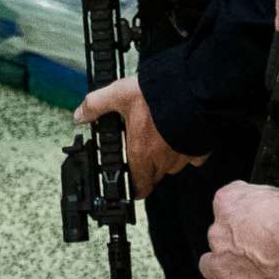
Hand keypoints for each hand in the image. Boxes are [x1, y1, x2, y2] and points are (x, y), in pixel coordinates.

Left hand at [74, 74, 203, 199]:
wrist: (189, 90)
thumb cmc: (155, 97)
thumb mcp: (119, 94)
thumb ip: (96, 105)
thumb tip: (80, 115)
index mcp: (140, 154)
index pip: (138, 187)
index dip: (134, 188)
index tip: (132, 185)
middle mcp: (161, 161)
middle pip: (154, 177)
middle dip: (149, 170)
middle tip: (144, 153)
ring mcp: (182, 157)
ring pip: (172, 167)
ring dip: (167, 159)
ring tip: (162, 140)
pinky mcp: (199, 149)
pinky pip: (194, 157)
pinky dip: (188, 151)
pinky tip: (182, 137)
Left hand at [199, 182, 278, 278]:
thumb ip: (274, 198)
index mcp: (231, 202)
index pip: (226, 202)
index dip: (243, 215)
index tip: (256, 222)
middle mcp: (220, 233)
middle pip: (218, 237)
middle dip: (236, 244)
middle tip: (260, 251)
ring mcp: (222, 266)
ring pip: (210, 267)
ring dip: (225, 270)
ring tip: (248, 275)